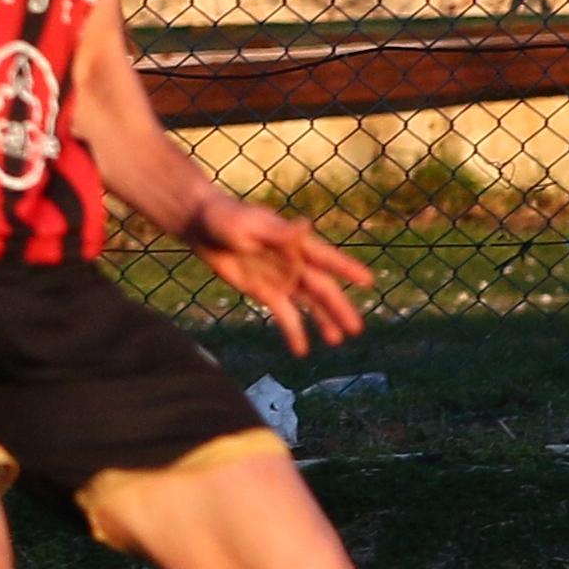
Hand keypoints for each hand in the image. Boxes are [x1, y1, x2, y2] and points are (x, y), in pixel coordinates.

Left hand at [193, 195, 374, 357]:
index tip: (368, 281)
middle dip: (339, 308)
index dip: (346, 268)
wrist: (201, 226)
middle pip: (322, 288)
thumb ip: (278, 232)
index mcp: (295, 243)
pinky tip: (302, 351)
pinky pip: (284, 316)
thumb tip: (306, 226)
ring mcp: (283, 280)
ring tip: (338, 341)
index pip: (325, 258)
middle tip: (358, 329)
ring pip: (309, 305)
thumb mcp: (249, 225)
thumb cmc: (225, 217)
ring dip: (324, 322)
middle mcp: (295, 263)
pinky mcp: (266, 294)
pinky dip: (294, 332)